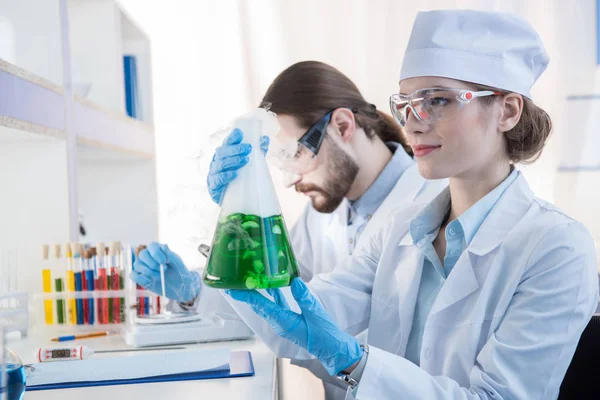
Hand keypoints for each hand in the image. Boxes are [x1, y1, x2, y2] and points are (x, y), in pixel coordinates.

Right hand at [131, 242, 200, 301]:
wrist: (179, 286)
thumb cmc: (179, 272)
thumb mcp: (177, 263)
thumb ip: (170, 255)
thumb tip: (164, 246)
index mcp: (158, 250)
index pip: (152, 246)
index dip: (156, 253)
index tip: (164, 261)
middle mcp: (149, 257)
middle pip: (142, 254)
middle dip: (152, 263)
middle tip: (162, 270)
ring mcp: (143, 267)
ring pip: (137, 265)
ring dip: (148, 271)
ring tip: (159, 276)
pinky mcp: (141, 277)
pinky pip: (134, 275)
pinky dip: (140, 278)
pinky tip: (150, 281)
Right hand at [207, 128, 268, 203]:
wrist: (233, 200)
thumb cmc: (240, 177)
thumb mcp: (250, 164)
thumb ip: (257, 152)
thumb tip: (265, 139)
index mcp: (224, 154)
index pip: (227, 143)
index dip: (232, 138)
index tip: (240, 133)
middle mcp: (217, 161)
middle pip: (223, 152)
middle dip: (235, 149)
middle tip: (248, 148)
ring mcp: (214, 173)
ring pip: (221, 165)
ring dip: (233, 161)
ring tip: (245, 160)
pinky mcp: (214, 186)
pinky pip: (218, 180)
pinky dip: (226, 176)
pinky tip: (234, 174)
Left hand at [226, 278, 362, 374]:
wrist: (332, 348)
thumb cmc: (324, 334)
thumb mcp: (316, 314)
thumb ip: (304, 297)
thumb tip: (294, 281)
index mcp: (284, 322)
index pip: (262, 306)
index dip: (247, 296)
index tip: (233, 289)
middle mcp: (280, 323)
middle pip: (259, 305)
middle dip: (247, 294)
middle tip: (237, 281)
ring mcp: (283, 322)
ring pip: (267, 305)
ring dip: (259, 293)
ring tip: (252, 279)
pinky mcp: (289, 320)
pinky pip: (276, 306)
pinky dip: (273, 295)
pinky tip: (272, 285)